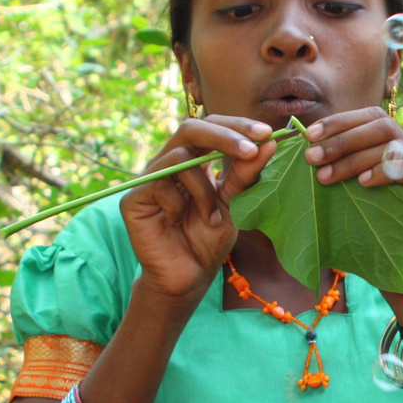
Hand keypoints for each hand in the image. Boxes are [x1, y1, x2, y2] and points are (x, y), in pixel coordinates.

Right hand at [119, 116, 276, 303]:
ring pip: (180, 158)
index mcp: (193, 159)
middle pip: (191, 128)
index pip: (211, 126)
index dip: (237, 125)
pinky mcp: (133, 198)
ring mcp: (149, 178)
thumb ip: (246, 174)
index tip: (267, 133)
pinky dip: (179, 205)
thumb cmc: (210, 238)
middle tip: (252, 149)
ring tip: (212, 218)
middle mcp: (169, 162)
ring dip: (204, 189)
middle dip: (225, 137)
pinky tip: (179, 223)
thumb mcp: (234, 203)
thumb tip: (270, 143)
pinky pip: (160, 185)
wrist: (189, 276)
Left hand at [302, 106, 402, 214]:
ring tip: (326, 176)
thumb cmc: (375, 212)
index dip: (341, 121)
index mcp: (394, 139)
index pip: (371, 116)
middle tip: (313, 157)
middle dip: (342, 141)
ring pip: (393, 146)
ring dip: (354, 159)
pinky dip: (384, 172)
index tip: (310, 135)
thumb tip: (307, 146)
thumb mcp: (355, 180)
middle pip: (382, 126)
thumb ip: (340, 161)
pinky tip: (363, 183)